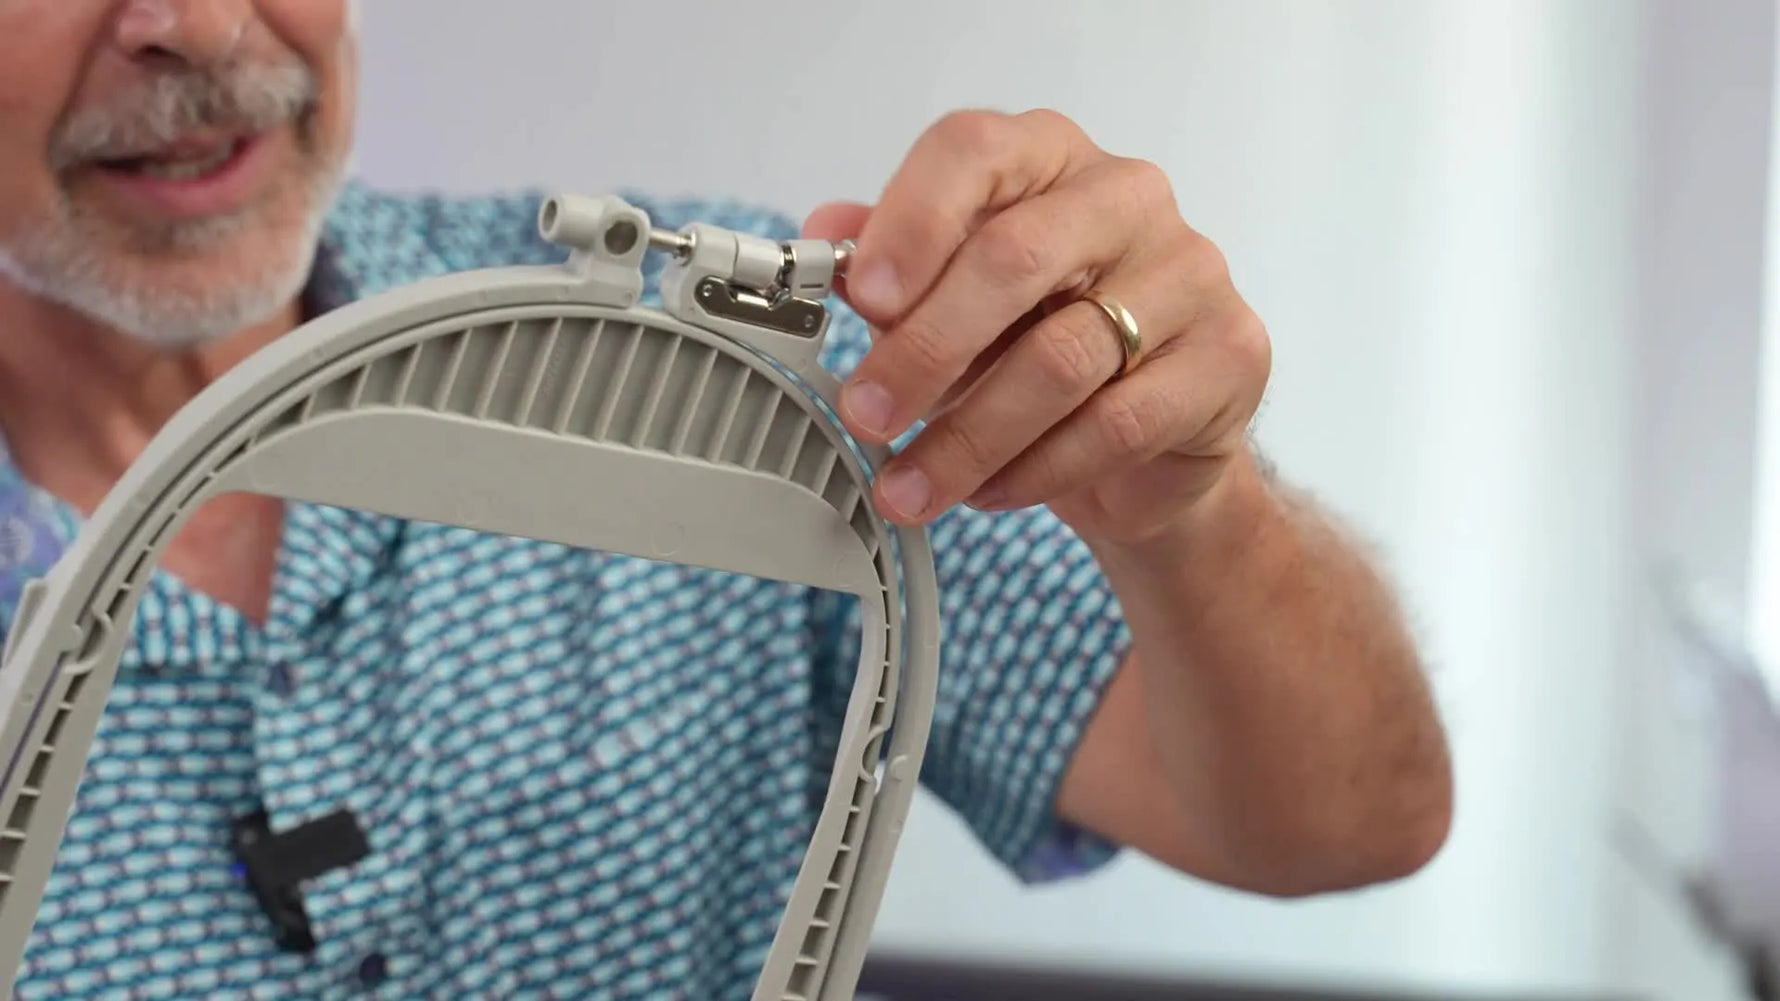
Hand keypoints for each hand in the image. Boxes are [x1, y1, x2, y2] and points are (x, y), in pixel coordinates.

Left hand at [803, 108, 1271, 546]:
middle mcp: (1126, 197)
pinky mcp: (1231, 355)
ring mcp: (1190, 273)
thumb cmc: (1040, 349)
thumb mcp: (950, 306)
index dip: (912, 220)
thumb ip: (892, 268)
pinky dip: (1036, 469)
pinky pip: (1118, 423)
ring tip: (912, 485)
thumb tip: (826, 233)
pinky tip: (988, 492)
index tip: (865, 295)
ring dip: (970, 435)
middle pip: (1016, 258)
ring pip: (1062, 357)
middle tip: (869, 413)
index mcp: (1048, 159)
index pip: (975, 152)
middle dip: (926, 349)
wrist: (1149, 447)